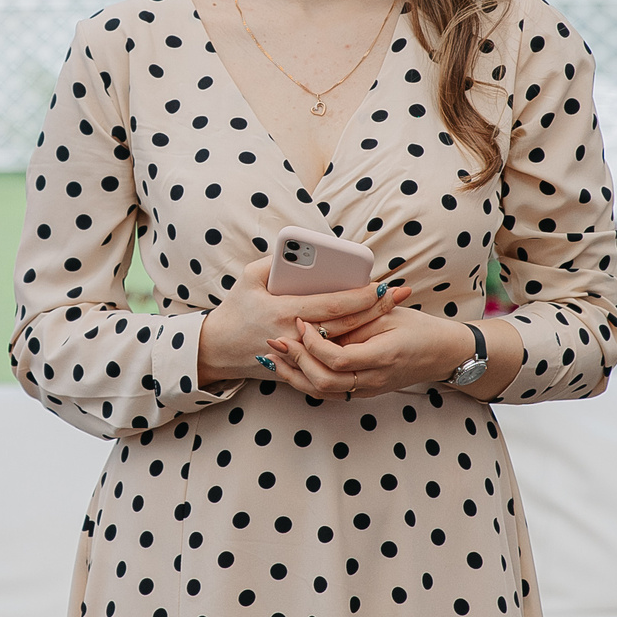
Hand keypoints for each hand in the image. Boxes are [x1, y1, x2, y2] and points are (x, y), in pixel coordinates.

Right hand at [197, 257, 417, 382]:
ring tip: (392, 310)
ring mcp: (299, 355)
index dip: (359, 296)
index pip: (331, 304)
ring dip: (371, 326)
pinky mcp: (300, 366)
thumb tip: (303, 250)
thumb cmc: (235, 309)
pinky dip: (354, 343)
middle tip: (398, 295)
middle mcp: (294, 336)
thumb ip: (274, 261)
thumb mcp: (248, 278)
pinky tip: (373, 332)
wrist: (218, 350)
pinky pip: (332, 355)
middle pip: (345, 324)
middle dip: (375, 309)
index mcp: (283, 311)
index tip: (380, 285)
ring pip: (344, 342)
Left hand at [263, 303, 462, 399]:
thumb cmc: (418, 328)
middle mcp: (373, 379)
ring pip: (321, 392)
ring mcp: (367, 390)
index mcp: (382, 357)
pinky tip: (289, 366)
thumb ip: (356, 316)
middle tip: (277, 340)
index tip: (301, 321)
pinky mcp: (361, 392)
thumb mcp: (390, 314)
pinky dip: (304, 381)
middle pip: (324, 382)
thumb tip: (320, 313)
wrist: (442, 354)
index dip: (313, 342)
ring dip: (293, 376)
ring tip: (272, 357)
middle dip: (296, 361)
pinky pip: (328, 392)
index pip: (337, 359)